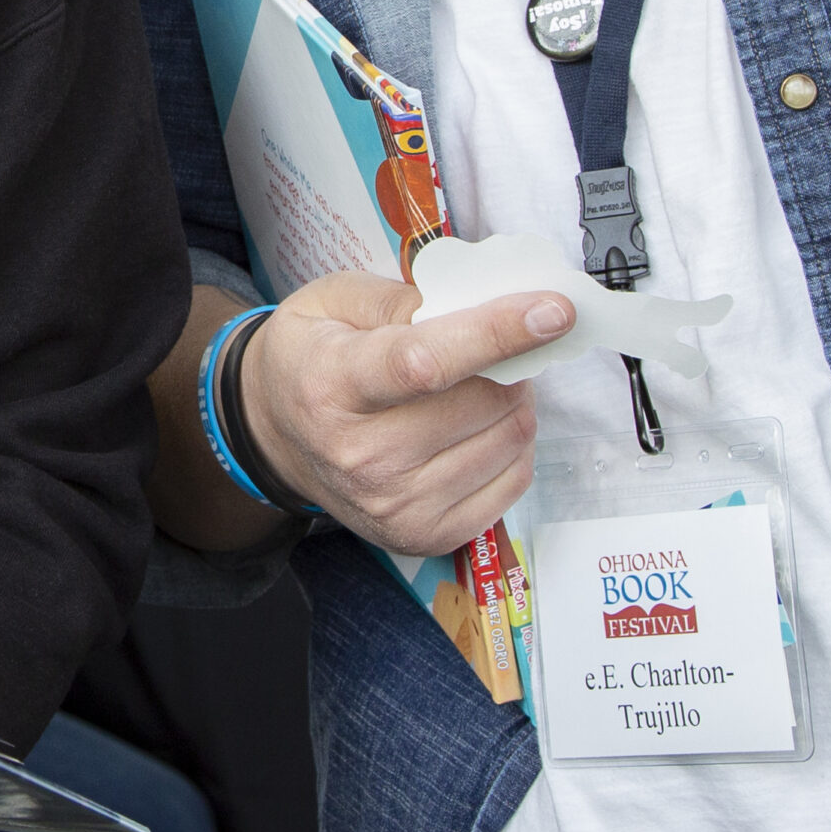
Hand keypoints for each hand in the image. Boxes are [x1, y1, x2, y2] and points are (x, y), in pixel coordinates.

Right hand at [237, 271, 571, 554]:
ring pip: (509, 440)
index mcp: (332, 383)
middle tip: (493, 345)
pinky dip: (512, 444)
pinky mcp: (425, 535)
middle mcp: (361, 455)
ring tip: (480, 385)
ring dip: (514, 401)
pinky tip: (478, 426)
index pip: (424, 363)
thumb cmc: (313, 354)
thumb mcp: (334, 299)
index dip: (495, 335)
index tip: (554, 311)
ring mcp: (394, 504)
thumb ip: (404, 296)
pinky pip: (513, 481)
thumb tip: (484, 301)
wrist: (276, 434)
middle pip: (481, 402)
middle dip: (509, 361)